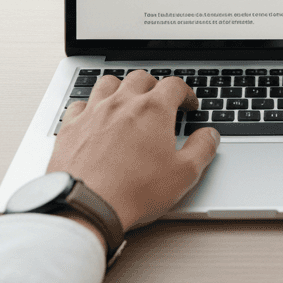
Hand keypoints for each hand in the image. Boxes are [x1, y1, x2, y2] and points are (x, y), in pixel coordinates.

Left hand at [48, 70, 219, 230]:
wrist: (87, 204)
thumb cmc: (135, 191)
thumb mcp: (183, 175)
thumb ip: (202, 149)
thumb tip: (210, 136)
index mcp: (153, 110)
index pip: (174, 85)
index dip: (186, 93)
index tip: (188, 104)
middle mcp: (122, 103)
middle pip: (141, 78)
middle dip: (154, 86)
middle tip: (160, 102)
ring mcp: (94, 112)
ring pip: (108, 83)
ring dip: (121, 88)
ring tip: (127, 101)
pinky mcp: (71, 126)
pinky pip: (80, 104)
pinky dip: (90, 106)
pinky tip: (94, 117)